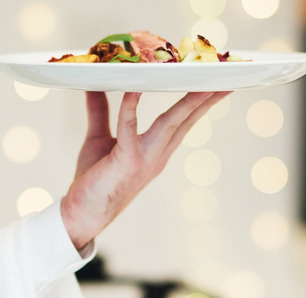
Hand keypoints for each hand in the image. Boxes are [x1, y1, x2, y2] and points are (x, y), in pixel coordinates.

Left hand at [61, 90, 231, 250]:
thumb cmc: (92, 181)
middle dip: (207, 98)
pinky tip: (134, 88)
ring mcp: (145, 160)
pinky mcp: (127, 161)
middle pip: (187, 121)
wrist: (81, 214)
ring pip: (171, 123)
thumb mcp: (98, 139)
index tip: (217, 84)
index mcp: (156, 152)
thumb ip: (100, 111)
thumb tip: (94, 83)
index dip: (201, 103)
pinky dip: (131, 106)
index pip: (184, 123)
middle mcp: (157, 156)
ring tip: (201, 81)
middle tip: (224, 75)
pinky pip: (130, 128)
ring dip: (187, 101)